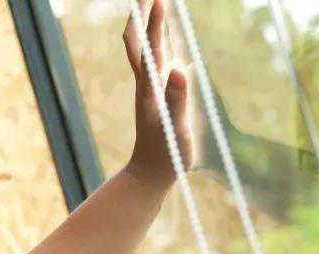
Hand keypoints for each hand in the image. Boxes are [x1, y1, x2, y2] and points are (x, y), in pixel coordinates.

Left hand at [122, 0, 192, 190]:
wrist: (150, 174)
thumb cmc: (166, 155)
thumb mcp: (176, 130)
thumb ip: (177, 101)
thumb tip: (178, 69)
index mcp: (151, 88)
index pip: (151, 47)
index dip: (154, 22)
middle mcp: (147, 82)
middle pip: (140, 40)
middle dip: (142, 14)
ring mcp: (152, 86)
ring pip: (146, 46)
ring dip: (148, 22)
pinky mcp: (159, 92)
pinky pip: (158, 57)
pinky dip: (159, 38)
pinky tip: (165, 31)